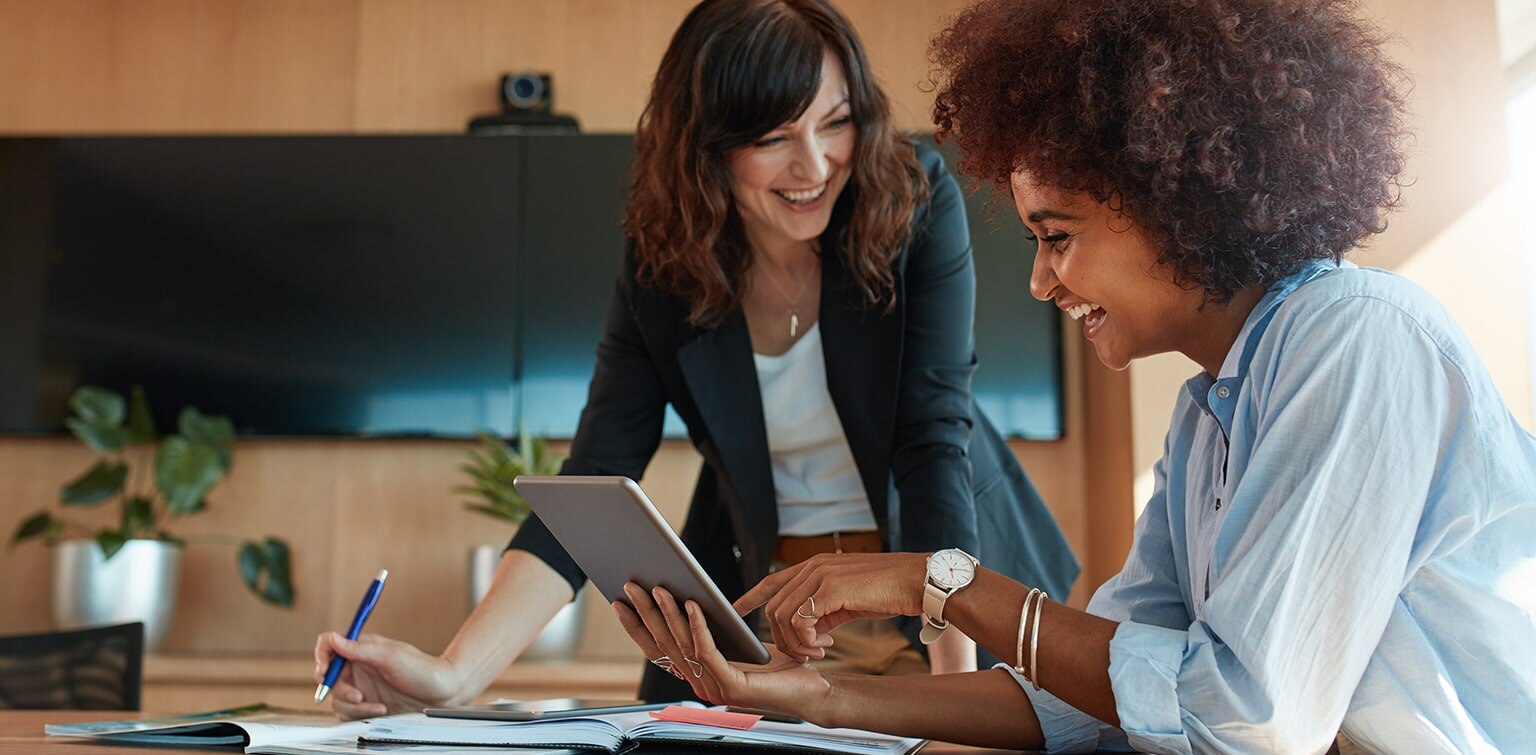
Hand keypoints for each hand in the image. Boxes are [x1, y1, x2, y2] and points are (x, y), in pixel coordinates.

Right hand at [313, 631, 463, 718]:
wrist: (442, 694)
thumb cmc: (423, 670)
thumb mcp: (391, 656)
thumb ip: (360, 649)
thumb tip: (334, 639)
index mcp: (361, 649)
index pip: (329, 647)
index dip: (322, 657)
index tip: (325, 670)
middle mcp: (358, 667)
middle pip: (328, 677)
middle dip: (340, 689)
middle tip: (357, 695)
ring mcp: (361, 687)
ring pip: (337, 699)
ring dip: (354, 705)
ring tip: (377, 705)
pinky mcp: (366, 705)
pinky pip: (348, 713)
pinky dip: (360, 714)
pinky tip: (381, 710)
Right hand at [613, 583, 829, 716]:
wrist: (811, 689)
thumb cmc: (778, 665)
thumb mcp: (736, 642)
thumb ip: (712, 630)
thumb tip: (686, 597)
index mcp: (697, 675)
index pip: (657, 650)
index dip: (637, 627)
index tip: (620, 601)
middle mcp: (700, 684)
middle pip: (664, 645)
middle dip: (645, 613)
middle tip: (631, 585)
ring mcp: (714, 688)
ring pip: (683, 646)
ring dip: (668, 614)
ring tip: (659, 588)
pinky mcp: (732, 686)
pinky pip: (708, 651)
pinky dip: (698, 626)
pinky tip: (693, 605)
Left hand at [733, 552, 927, 662]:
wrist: (916, 581)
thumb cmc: (888, 591)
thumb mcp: (848, 599)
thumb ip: (824, 608)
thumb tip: (809, 629)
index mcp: (816, 565)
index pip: (772, 580)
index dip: (751, 596)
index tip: (736, 609)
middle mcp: (813, 566)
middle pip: (774, 607)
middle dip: (783, 637)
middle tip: (806, 653)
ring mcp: (820, 575)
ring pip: (783, 616)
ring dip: (796, 643)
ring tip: (818, 651)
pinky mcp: (830, 589)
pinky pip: (801, 621)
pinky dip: (807, 640)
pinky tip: (826, 645)